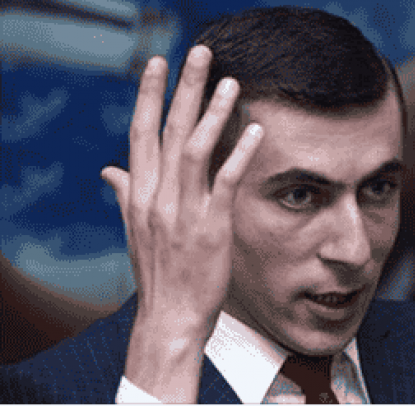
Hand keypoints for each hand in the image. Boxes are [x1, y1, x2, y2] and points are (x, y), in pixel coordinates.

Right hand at [101, 45, 263, 401]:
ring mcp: (182, 211)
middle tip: (200, 52)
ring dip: (212, 112)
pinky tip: (253, 129)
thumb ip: (126, 194)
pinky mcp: (210, 227)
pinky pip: (225, 182)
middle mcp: (157, 196)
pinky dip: (238, 153)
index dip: (150, 96)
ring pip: (195, 149)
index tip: (158, 63)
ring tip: (230, 82)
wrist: (169, 316)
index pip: (141, 133)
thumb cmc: (159, 272)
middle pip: (168, 130)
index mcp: (140, 193)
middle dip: (183, 88)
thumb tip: (110, 169)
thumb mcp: (136, 229)